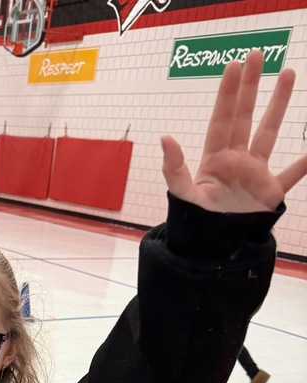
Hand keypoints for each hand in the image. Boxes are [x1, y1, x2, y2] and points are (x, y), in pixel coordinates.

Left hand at [161, 50, 306, 212]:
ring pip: (269, 133)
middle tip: (258, 55)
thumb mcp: (183, 194)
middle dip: (251, 87)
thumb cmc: (194, 224)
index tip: (233, 66)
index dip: (227, 94)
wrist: (212, 252)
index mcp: (215, 159)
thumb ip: (174, 167)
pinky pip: (292, 174)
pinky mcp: (270, 193)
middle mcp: (235, 161)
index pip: (222, 119)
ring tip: (288, 75)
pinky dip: (305, 162)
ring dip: (278, 105)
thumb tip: (165, 138)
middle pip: (245, 117)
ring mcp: (254, 175)